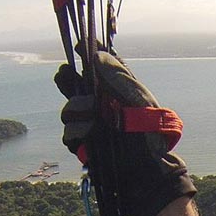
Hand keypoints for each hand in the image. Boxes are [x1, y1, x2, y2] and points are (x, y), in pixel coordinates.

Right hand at [56, 51, 196, 215]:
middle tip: (65, 73)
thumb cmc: (150, 134)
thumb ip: (118, 77)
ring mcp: (90, 125)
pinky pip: (68, 132)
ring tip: (93, 115)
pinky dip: (77, 130)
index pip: (97, 68)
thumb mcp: (138, 100)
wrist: (147, 169)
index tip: (78, 47)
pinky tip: (90, 131)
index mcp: (116, 92)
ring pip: (68, 109)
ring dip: (76, 108)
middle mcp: (101, 106)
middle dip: (67, 78)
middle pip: (75, 85)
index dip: (86, 55)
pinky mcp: (83, 144)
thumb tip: (96, 55)